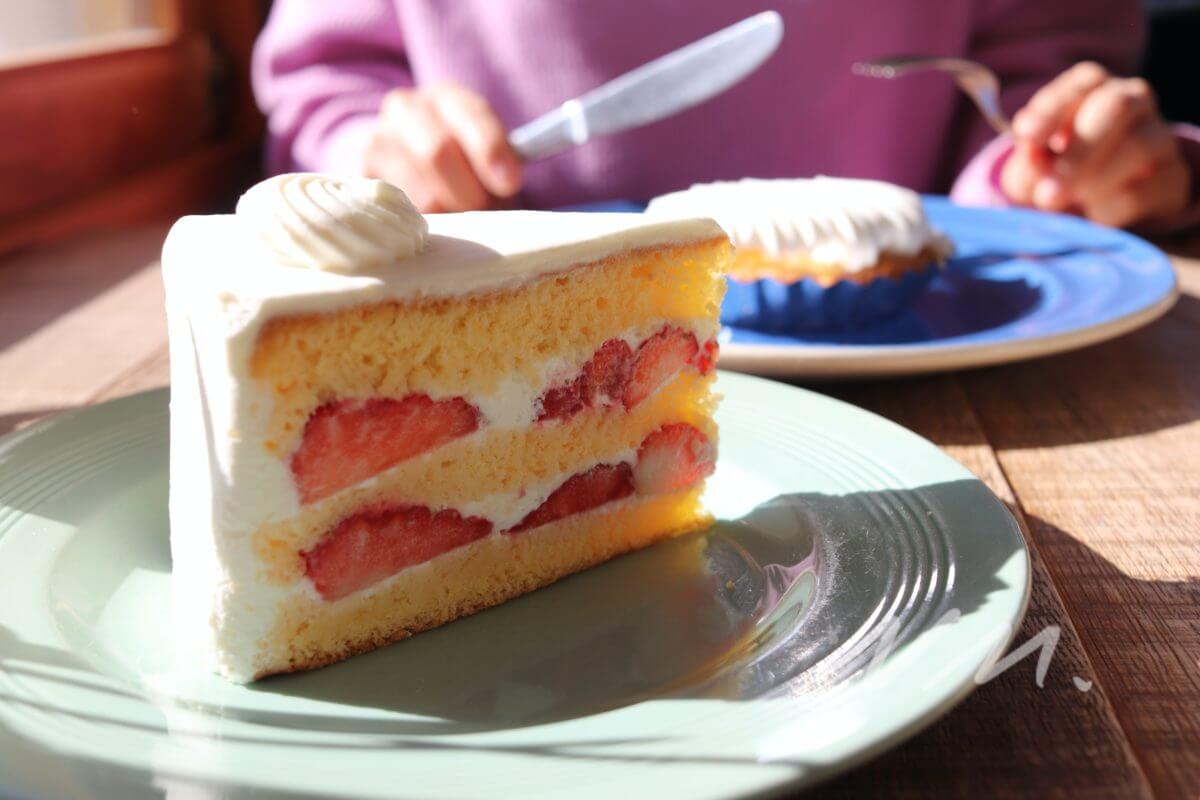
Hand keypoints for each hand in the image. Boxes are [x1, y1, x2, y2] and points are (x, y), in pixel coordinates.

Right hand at [365, 82, 521, 211]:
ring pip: (421, 191)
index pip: (471, 117)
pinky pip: (399, 211)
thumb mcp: (487, 156)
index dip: (491, 150)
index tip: (510, 182)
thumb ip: (502, 164)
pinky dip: (424, 223)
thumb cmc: (464, 167)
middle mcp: (406, 108)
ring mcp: (378, 139)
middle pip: (438, 151)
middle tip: (482, 209)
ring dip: (449, 212)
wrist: (408, 164)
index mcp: (446, 97)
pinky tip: (434, 219)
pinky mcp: (362, 174)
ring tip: (456, 212)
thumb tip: (507, 177)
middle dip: (469, 191)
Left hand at [1001, 62, 1190, 228]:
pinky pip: (1146, 189)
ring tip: (1063, 202)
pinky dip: (1111, 206)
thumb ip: (1030, 157)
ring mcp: (1159, 136)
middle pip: (1118, 107)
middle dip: (1080, 149)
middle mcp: (1134, 100)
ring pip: (1138, 147)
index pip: (1084, 81)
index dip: (1054, 107)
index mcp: (1095, 87)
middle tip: (1049, 190)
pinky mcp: (1172, 176)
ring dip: (1094, 180)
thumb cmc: (1056, 171)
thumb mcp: (1034, 163)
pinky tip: (1091, 214)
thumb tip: (1034, 153)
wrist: (1094, 208)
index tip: (1027, 135)